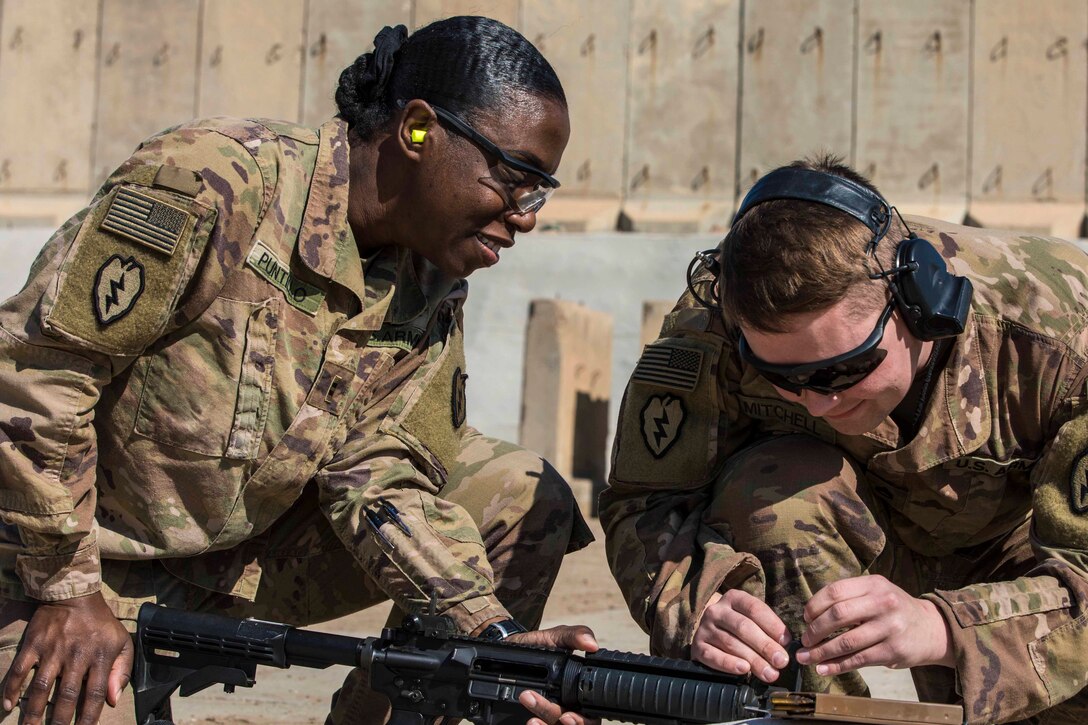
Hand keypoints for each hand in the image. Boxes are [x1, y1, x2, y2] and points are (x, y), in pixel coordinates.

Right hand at [1, 591, 132, 724]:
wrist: (76, 595)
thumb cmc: (101, 624)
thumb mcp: (121, 642)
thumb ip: (121, 670)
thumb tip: (114, 699)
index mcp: (99, 656)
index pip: (94, 694)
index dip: (88, 718)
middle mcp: (76, 655)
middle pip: (66, 696)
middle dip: (59, 721)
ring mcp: (53, 650)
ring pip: (41, 687)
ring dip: (33, 712)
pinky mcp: (34, 644)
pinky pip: (20, 669)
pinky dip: (12, 688)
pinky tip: (8, 705)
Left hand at [507, 625, 600, 724]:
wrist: (511, 646)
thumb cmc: (538, 644)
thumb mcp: (556, 636)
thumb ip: (574, 636)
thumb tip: (592, 644)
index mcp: (577, 693)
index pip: (589, 716)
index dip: (584, 720)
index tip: (569, 716)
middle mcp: (565, 708)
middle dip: (567, 724)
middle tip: (559, 716)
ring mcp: (547, 715)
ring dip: (545, 724)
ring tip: (532, 713)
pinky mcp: (529, 716)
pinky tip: (529, 721)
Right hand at [691, 590, 791, 682]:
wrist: (709, 631)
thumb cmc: (738, 626)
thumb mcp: (751, 618)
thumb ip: (767, 628)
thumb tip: (785, 645)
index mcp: (733, 598)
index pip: (754, 608)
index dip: (772, 625)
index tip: (786, 642)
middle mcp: (717, 610)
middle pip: (743, 627)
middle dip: (765, 645)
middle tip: (781, 661)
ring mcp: (705, 628)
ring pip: (730, 643)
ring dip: (753, 659)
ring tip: (769, 673)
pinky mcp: (697, 646)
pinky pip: (713, 656)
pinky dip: (729, 664)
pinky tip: (744, 669)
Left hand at [796, 575, 952, 674]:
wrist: (931, 629)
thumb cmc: (894, 610)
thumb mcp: (876, 592)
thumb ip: (850, 597)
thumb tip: (811, 616)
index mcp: (873, 584)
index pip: (835, 591)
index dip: (815, 605)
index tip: (805, 618)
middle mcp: (883, 603)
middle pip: (838, 615)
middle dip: (815, 630)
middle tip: (804, 640)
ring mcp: (889, 627)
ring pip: (847, 641)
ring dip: (821, 652)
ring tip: (806, 657)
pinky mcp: (893, 650)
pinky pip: (858, 659)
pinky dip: (837, 665)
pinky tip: (823, 668)